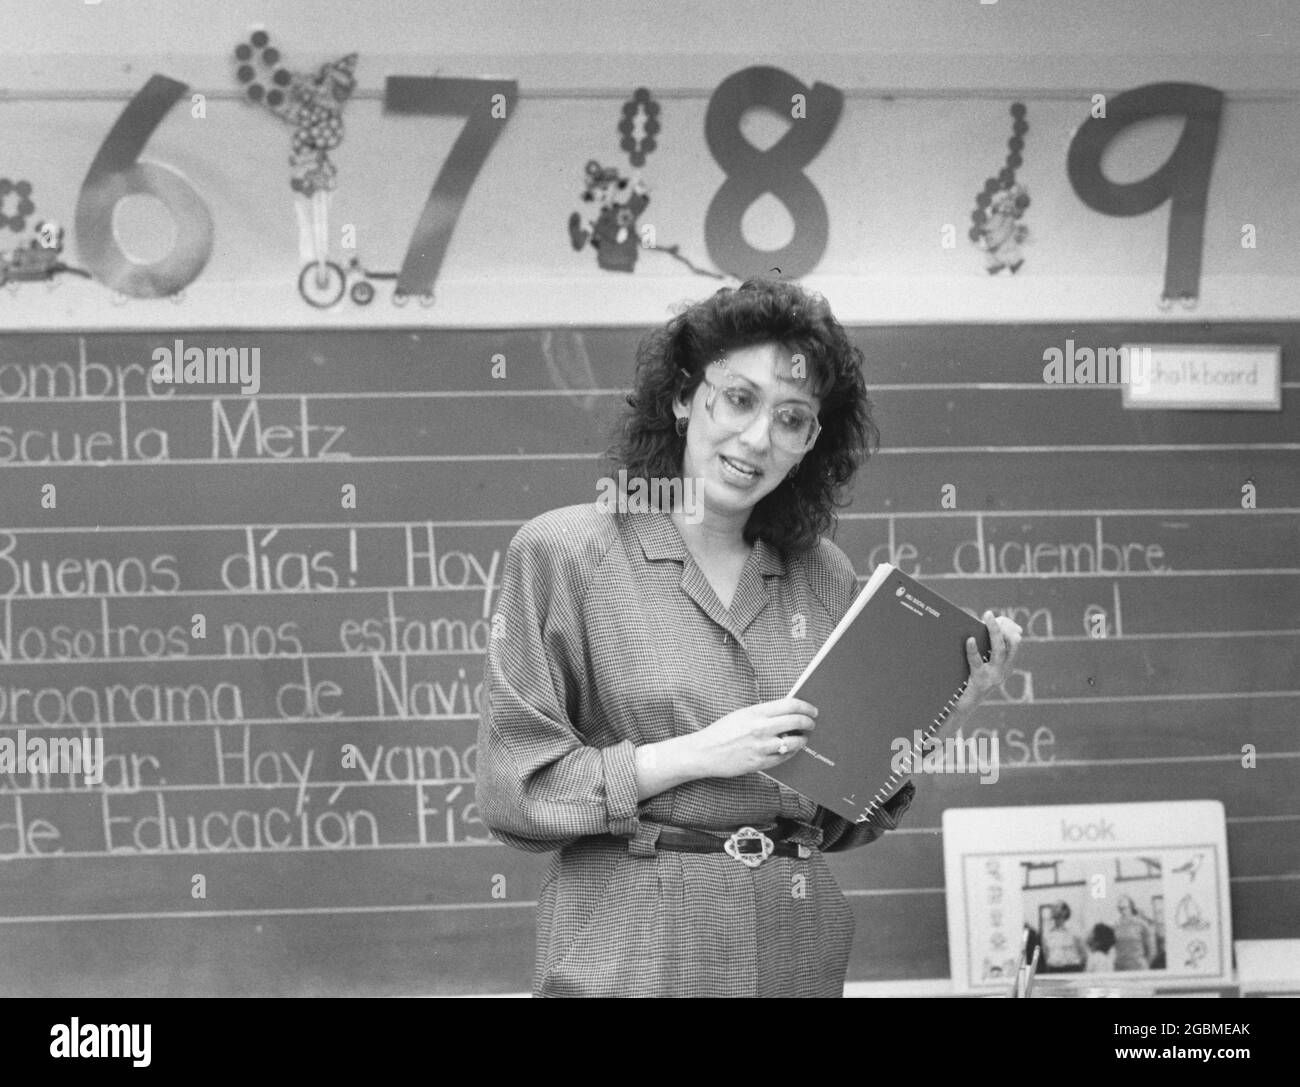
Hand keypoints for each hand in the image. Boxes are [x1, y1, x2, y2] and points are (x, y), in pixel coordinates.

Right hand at [682, 697, 817, 778]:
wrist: (705, 752)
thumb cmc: (722, 731)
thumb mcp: (742, 714)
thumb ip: (764, 713)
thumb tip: (788, 712)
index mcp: (756, 712)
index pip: (790, 704)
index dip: (806, 706)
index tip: (812, 709)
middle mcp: (761, 728)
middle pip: (796, 721)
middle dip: (808, 722)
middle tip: (811, 723)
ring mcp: (761, 747)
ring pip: (794, 742)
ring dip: (802, 740)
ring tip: (802, 738)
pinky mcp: (760, 763)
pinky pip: (784, 757)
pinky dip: (791, 752)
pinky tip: (791, 749)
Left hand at [958, 610, 1022, 710]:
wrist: (960, 707)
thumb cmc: (967, 683)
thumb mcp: (979, 666)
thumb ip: (982, 650)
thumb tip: (976, 627)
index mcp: (1005, 666)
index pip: (1013, 643)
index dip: (1008, 628)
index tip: (1000, 618)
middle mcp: (1003, 671)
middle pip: (1009, 644)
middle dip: (1000, 627)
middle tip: (989, 614)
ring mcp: (994, 677)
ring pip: (999, 651)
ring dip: (993, 632)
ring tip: (985, 619)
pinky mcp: (980, 682)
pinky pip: (978, 663)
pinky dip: (973, 650)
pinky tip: (970, 639)